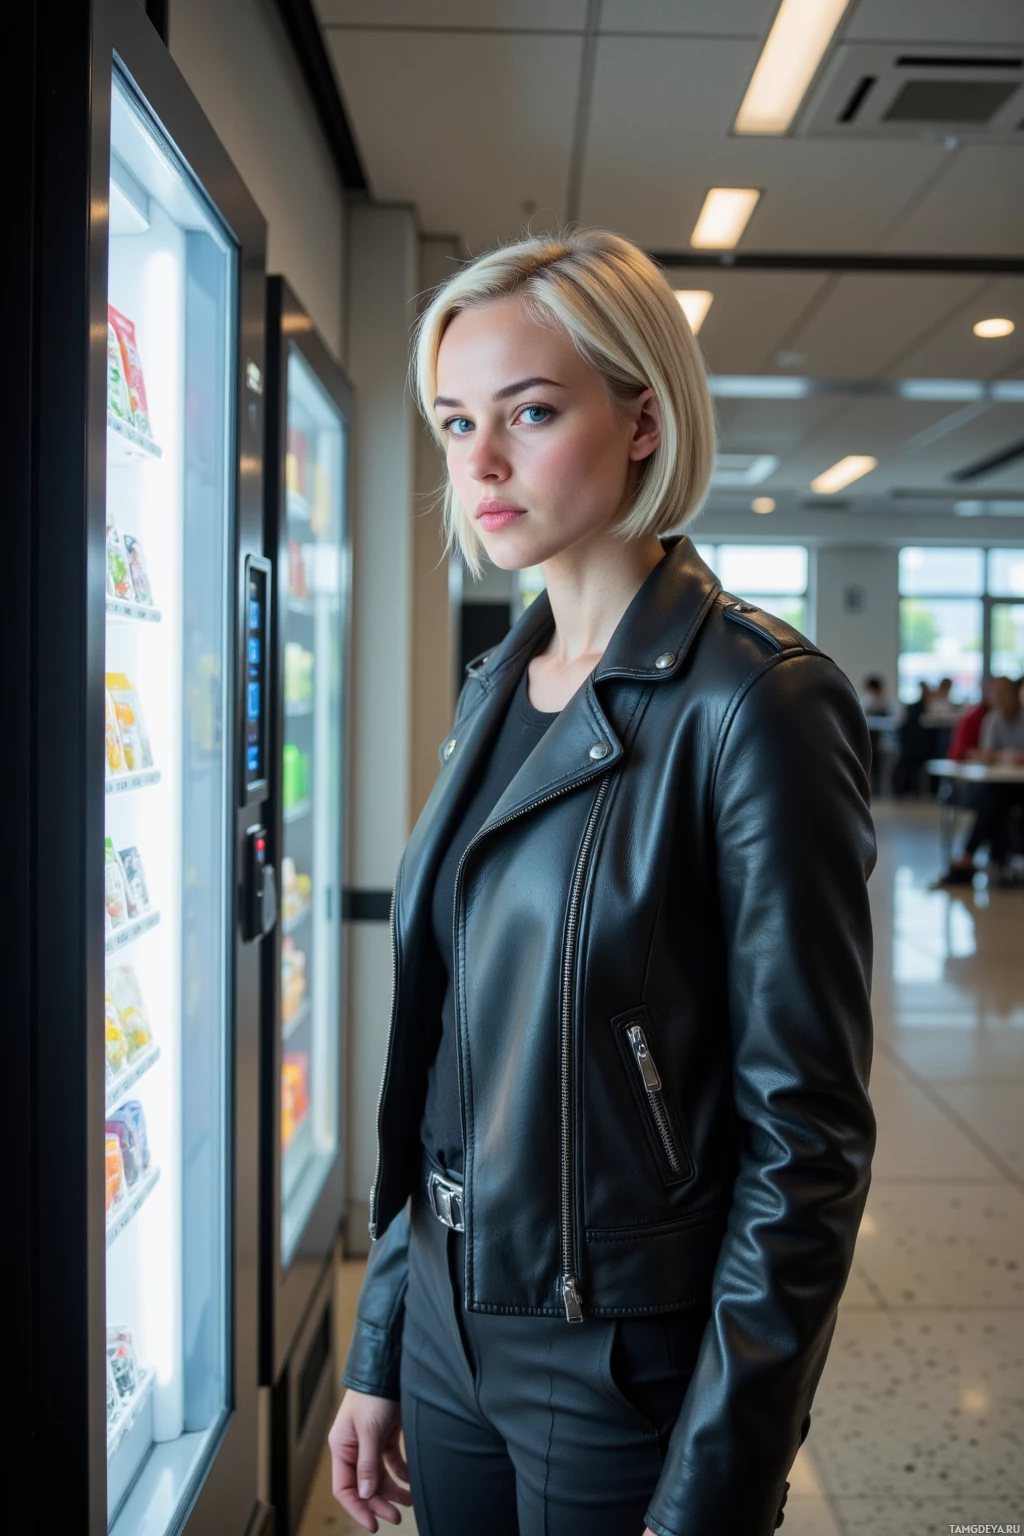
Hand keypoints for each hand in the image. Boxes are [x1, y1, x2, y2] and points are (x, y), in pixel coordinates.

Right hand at [328, 1388, 413, 1531]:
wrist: (388, 1367)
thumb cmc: (373, 1394)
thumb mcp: (369, 1431)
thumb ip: (368, 1464)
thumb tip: (366, 1494)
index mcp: (342, 1447)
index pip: (344, 1488)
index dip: (358, 1508)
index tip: (373, 1524)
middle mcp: (353, 1448)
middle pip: (364, 1485)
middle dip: (379, 1503)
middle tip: (394, 1517)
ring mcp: (370, 1442)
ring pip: (379, 1476)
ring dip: (392, 1490)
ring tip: (408, 1501)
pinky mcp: (385, 1435)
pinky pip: (391, 1462)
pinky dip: (401, 1472)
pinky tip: (410, 1481)